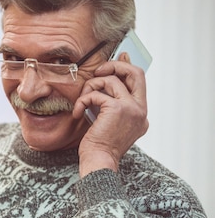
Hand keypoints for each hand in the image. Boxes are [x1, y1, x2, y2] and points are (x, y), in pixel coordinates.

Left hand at [73, 53, 148, 176]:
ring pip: (111, 80)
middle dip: (115, 65)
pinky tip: (78, 113)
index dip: (127, 67)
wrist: (99, 161)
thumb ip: (110, 103)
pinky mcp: (118, 108)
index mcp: (141, 115)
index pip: (139, 82)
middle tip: (98, 71)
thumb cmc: (99, 146)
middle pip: (136, 73)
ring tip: (82, 101)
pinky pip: (97, 93)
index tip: (121, 56)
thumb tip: (106, 81)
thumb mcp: (107, 122)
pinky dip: (83, 100)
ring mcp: (133, 108)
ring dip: (91, 86)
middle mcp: (141, 110)